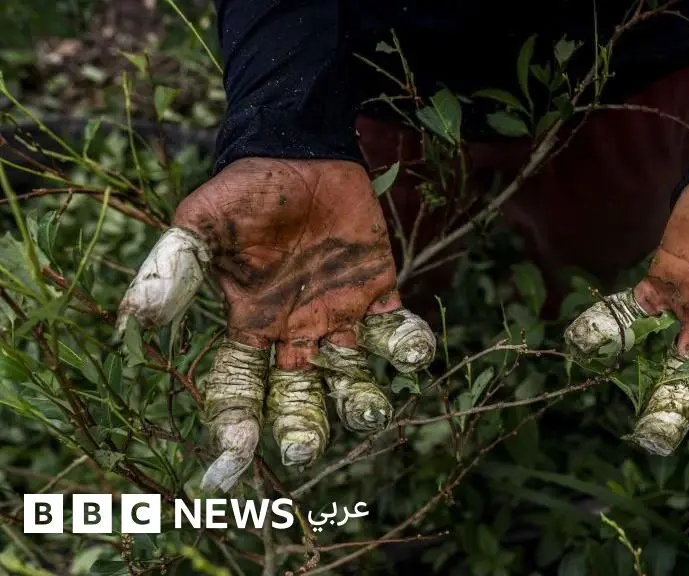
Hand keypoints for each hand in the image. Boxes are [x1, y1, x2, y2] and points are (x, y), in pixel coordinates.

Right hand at [116, 158, 434, 491]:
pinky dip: (408, 346)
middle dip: (302, 427)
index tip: (237, 450)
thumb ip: (172, 271)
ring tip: (368, 411)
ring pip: (352, 376)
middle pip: (298, 398)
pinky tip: (414, 353)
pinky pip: (396, 332)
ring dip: (362, 398)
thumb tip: (130, 321)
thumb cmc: (245, 192)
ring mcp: (338, 316)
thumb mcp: (202, 226)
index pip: (239, 387)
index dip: (236, 419)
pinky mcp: (377, 292)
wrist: (299, 153)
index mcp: (250, 325)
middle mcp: (295, 332)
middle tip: (305, 449)